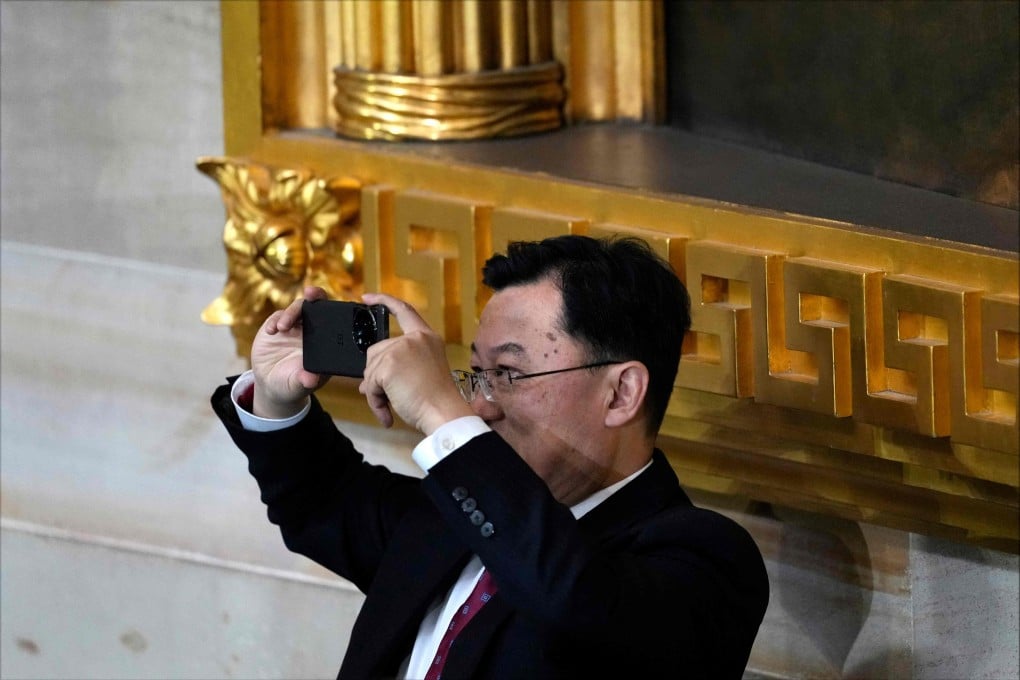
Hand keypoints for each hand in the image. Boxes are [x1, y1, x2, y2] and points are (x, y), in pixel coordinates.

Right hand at [249, 286, 330, 418]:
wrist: (271, 384)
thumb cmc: (292, 385)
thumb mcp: (299, 386)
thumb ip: (305, 381)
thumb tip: (310, 379)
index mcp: (326, 343)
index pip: (336, 321)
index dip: (337, 310)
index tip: (335, 306)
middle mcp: (313, 331)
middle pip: (318, 306)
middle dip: (316, 296)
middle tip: (310, 293)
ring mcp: (296, 327)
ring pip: (298, 308)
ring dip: (291, 313)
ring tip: (282, 328)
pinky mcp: (278, 326)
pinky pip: (278, 316)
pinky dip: (274, 321)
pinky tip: (271, 331)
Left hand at [359, 293, 473, 431]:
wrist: (444, 413)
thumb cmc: (437, 401)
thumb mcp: (421, 373)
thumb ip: (396, 368)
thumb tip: (366, 383)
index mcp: (426, 337)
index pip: (404, 311)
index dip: (383, 301)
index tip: (366, 298)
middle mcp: (414, 339)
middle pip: (377, 350)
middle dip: (375, 374)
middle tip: (386, 396)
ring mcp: (401, 349)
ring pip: (371, 369)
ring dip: (376, 391)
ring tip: (392, 406)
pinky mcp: (389, 365)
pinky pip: (370, 384)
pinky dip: (375, 401)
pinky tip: (389, 412)